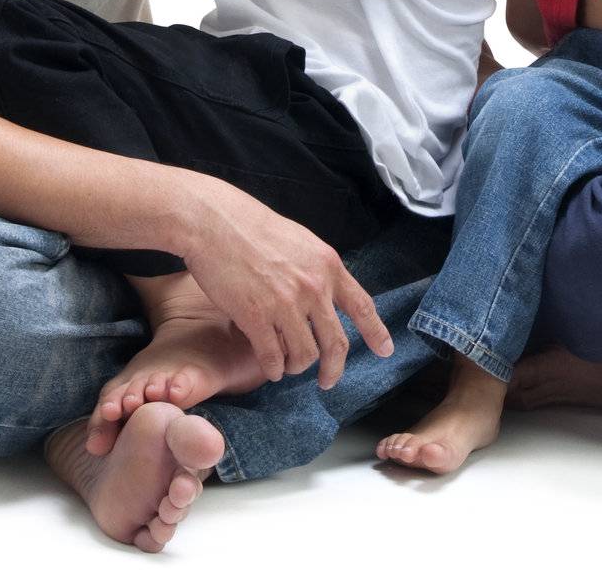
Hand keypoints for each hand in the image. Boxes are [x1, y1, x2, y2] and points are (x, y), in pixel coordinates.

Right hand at [179, 181, 392, 389]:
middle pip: (336, 343)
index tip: (386, 351)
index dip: (376, 332)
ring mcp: (286, 303)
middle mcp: (313, 287)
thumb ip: (316, 270)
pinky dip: (273, 369)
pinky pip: (272, 357)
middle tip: (327, 381)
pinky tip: (270, 368)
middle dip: (333, 369)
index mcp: (327, 265)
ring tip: (287, 366)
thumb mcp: (301, 242)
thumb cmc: (253, 228)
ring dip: (296, 367)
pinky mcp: (257, 317)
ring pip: (304, 355)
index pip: (362, 306)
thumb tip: (325, 295)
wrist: (215, 222)